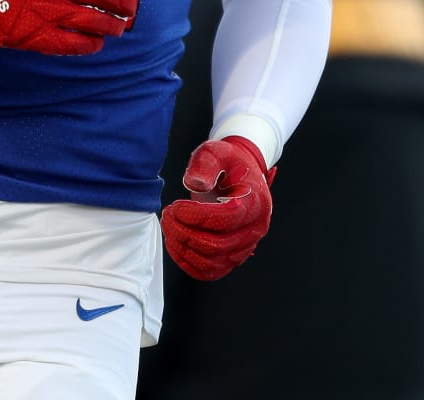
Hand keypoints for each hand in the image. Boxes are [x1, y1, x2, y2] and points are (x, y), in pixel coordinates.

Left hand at [160, 135, 273, 280]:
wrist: (238, 174)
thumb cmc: (227, 163)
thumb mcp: (215, 152)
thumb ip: (205, 165)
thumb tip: (195, 183)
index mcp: (255, 202)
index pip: (227, 218)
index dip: (197, 216)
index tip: (176, 207)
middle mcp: (255, 228)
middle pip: (218, 244)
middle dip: (184, 232)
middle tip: (168, 216)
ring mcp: (245, 246)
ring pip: (212, 262)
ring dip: (183, 248)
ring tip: (170, 227)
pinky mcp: (233, 257)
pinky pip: (210, 272)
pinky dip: (188, 263)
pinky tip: (175, 244)